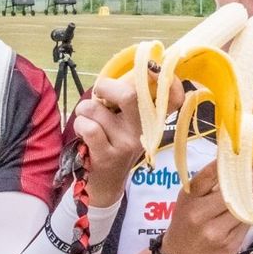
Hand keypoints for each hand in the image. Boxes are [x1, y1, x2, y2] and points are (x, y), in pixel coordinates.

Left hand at [75, 73, 185, 206]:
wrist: (106, 184)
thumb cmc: (113, 143)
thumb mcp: (127, 123)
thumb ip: (127, 99)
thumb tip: (120, 74)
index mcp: (152, 118)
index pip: (172, 98)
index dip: (168, 80)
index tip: (153, 69)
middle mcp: (144, 129)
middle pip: (129, 95)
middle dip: (105, 87)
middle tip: (99, 93)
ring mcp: (127, 143)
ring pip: (96, 109)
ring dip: (84, 111)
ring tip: (89, 121)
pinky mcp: (108, 155)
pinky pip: (88, 127)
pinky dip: (80, 125)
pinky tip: (84, 134)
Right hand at [159, 161, 252, 253]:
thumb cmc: (185, 224)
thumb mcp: (188, 201)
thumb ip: (208, 186)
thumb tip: (237, 166)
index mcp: (189, 198)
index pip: (210, 175)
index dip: (231, 163)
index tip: (246, 154)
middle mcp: (200, 215)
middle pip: (233, 192)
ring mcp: (215, 232)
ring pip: (244, 209)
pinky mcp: (228, 246)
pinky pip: (246, 225)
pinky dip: (251, 215)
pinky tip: (252, 210)